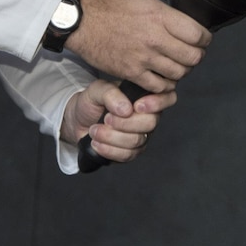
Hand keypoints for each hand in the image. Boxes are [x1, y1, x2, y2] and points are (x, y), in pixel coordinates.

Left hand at [61, 79, 176, 162]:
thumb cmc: (92, 102)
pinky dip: (109, 150)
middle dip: (125, 123)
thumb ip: (110, 93)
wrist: (78, 120)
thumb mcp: (97, 90)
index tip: (136, 106)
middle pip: (151, 123)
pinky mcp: (131, 152)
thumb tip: (126, 108)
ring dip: (112, 137)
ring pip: (137, 141)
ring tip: (94, 130)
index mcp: (145, 96)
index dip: (157, 103)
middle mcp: (148, 116)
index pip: (167, 98)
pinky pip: (127, 155)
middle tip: (106, 118)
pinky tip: (96, 143)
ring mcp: (141, 135)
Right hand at [68, 0, 210, 93]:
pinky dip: (165, 84)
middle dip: (198, 54)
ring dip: (183, 70)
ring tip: (179, 63)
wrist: (75, 21)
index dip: (206, 38)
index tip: (203, 37)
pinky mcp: (130, 72)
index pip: (198, 34)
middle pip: (193, 57)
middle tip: (194, 51)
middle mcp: (154, 39)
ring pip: (178, 74)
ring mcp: (143, 58)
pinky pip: (158, 86)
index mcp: (158, 15)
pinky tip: (163, 75)